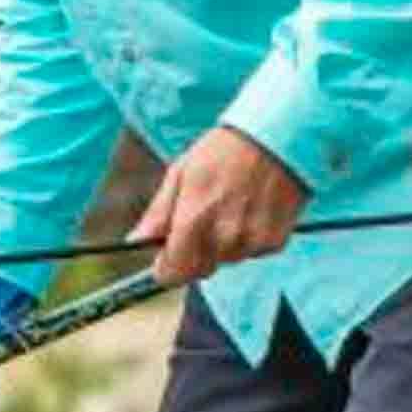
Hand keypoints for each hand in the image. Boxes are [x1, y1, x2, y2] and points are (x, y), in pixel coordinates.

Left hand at [129, 127, 308, 286]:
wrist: (277, 138)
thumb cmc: (222, 151)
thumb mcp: (180, 174)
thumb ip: (158, 214)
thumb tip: (135, 240)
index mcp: (194, 220)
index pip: (173, 274)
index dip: (167, 268)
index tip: (166, 258)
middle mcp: (224, 237)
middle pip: (200, 270)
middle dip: (195, 254)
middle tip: (202, 220)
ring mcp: (252, 242)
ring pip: (227, 260)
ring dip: (224, 244)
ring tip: (232, 206)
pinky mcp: (275, 242)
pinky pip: (253, 252)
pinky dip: (249, 239)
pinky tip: (253, 209)